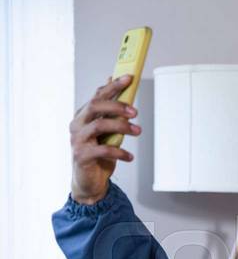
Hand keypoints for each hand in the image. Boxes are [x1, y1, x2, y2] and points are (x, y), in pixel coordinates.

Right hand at [69, 74, 140, 203]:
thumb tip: (114, 80)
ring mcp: (78, 140)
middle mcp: (78, 124)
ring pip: (99, 125)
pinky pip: (102, 150)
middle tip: (135, 111)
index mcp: (84, 115)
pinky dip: (119, 152)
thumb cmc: (99, 153)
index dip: (113, 86)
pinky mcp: (81, 156)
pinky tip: (130, 156)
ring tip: (138, 131)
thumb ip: (110, 110)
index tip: (129, 78)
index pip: (97, 95)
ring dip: (122, 127)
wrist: (89, 181)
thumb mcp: (107, 131)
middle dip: (117, 105)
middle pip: (95, 106)